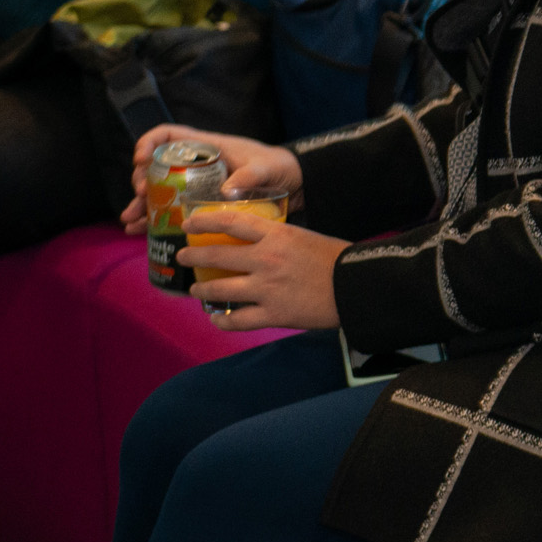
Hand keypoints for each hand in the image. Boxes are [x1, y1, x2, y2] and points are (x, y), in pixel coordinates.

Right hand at [117, 124, 304, 227]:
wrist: (294, 185)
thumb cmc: (279, 167)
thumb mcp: (266, 168)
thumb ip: (249, 175)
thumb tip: (227, 190)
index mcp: (208, 147)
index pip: (170, 135)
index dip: (150, 142)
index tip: (141, 159)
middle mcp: (196, 165)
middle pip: (157, 167)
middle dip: (142, 179)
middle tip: (142, 194)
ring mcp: (196, 185)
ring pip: (160, 192)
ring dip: (142, 205)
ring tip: (130, 221)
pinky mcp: (200, 204)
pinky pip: (171, 211)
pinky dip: (154, 221)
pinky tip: (140, 232)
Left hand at [179, 208, 344, 330]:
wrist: (359, 286)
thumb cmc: (337, 259)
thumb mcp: (305, 237)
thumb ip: (279, 240)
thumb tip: (258, 245)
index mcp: (277, 235)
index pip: (231, 222)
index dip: (205, 221)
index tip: (189, 222)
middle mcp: (266, 260)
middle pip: (216, 255)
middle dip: (193, 256)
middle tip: (183, 257)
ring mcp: (267, 289)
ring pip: (220, 290)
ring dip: (202, 291)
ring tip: (196, 291)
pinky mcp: (274, 314)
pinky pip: (238, 320)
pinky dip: (223, 321)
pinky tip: (217, 320)